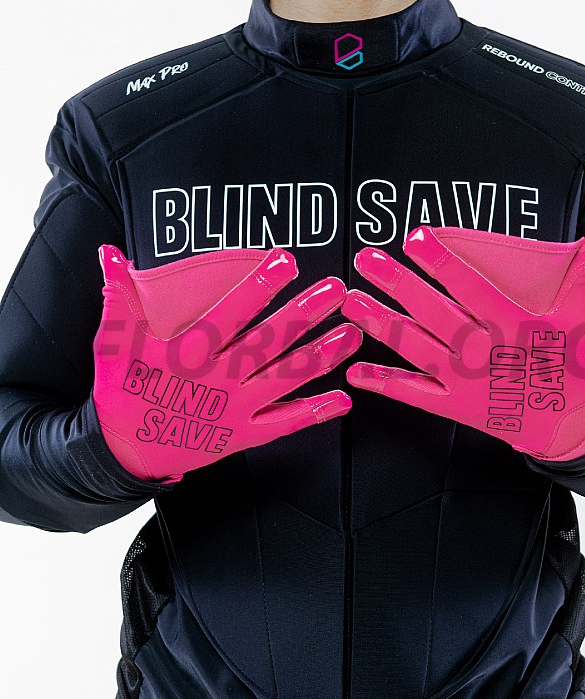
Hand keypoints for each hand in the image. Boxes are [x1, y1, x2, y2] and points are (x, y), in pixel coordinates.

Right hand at [93, 245, 360, 480]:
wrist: (126, 454)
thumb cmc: (124, 395)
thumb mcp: (114, 345)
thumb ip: (118, 299)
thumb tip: (109, 253)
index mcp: (188, 355)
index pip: (231, 313)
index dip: (260, 286)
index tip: (286, 261)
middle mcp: (218, 381)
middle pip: (269, 342)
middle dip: (305, 314)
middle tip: (336, 291)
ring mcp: (235, 410)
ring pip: (286, 379)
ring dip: (321, 356)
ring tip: (352, 335)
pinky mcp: (244, 435)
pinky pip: (285, 424)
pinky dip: (315, 412)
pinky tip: (343, 400)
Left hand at [342, 225, 584, 460]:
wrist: (572, 425)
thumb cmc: (576, 366)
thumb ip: (584, 273)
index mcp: (511, 324)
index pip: (469, 285)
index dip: (440, 261)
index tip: (413, 238)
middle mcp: (482, 351)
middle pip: (432, 312)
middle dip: (397, 283)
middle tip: (365, 260)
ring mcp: (464, 381)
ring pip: (415, 347)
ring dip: (381, 324)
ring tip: (352, 302)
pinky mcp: (454, 406)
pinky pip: (413, 394)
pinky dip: (385, 382)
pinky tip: (356, 372)